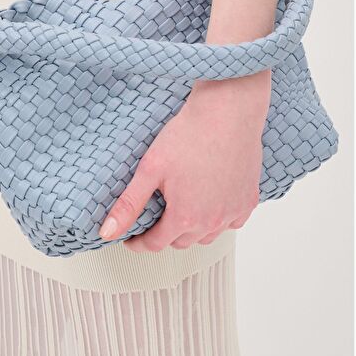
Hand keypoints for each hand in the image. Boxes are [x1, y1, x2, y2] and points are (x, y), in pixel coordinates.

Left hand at [98, 70, 270, 251]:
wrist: (227, 111)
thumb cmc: (191, 134)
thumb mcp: (149, 169)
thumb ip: (129, 204)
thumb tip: (107, 232)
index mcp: (184, 217)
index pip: (156, 244)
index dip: (139, 243)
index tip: (131, 238)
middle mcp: (211, 221)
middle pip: (181, 242)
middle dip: (164, 235)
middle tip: (154, 219)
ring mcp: (233, 211)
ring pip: (207, 236)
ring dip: (192, 230)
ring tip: (180, 212)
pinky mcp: (248, 200)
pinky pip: (231, 223)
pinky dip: (218, 220)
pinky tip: (209, 205)